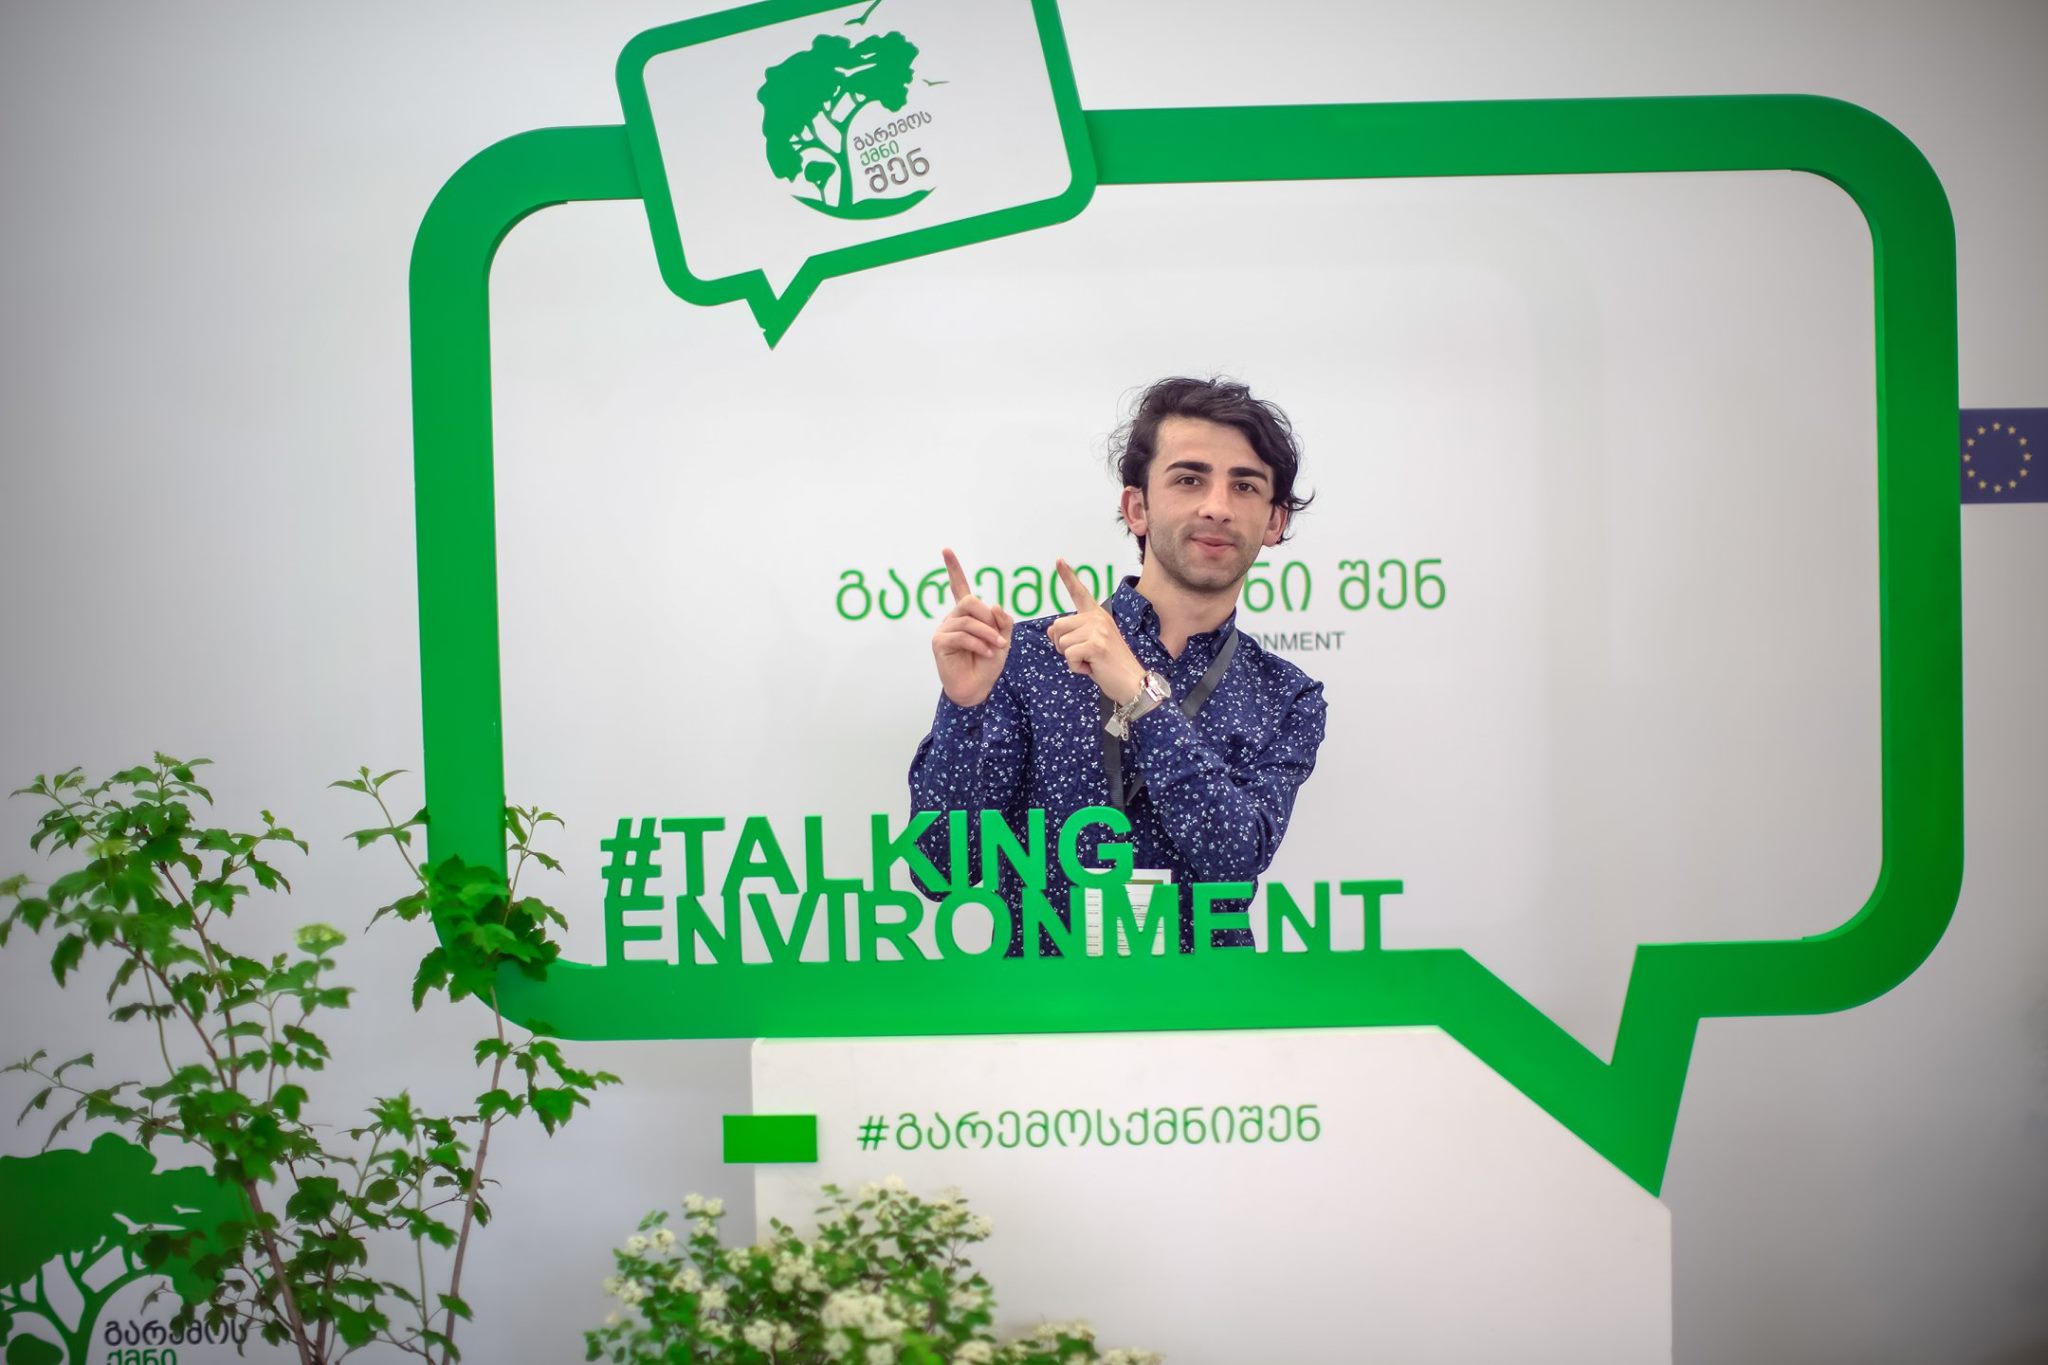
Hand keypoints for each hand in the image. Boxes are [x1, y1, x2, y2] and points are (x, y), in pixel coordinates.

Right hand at [932, 548, 1014, 707]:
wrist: (977, 688)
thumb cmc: (988, 663)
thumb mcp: (1003, 639)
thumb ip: (1002, 621)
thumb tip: (994, 606)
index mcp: (967, 614)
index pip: (959, 587)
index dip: (953, 569)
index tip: (946, 550)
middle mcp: (952, 618)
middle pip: (970, 601)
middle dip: (988, 617)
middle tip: (999, 636)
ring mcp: (944, 630)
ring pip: (968, 619)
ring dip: (988, 633)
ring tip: (997, 647)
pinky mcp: (939, 643)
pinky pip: (962, 635)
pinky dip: (979, 644)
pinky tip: (987, 653)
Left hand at [1048, 559, 1146, 704]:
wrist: (1132, 683)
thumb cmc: (1110, 666)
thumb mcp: (1092, 644)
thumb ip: (1075, 633)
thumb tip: (1052, 631)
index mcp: (1097, 615)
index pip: (1079, 592)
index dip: (1067, 576)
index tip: (1058, 560)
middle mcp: (1097, 618)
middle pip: (1056, 627)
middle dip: (1061, 646)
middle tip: (1083, 655)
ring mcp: (1098, 630)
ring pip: (1061, 643)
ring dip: (1070, 659)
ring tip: (1091, 661)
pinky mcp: (1096, 644)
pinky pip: (1069, 656)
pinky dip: (1076, 667)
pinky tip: (1092, 668)